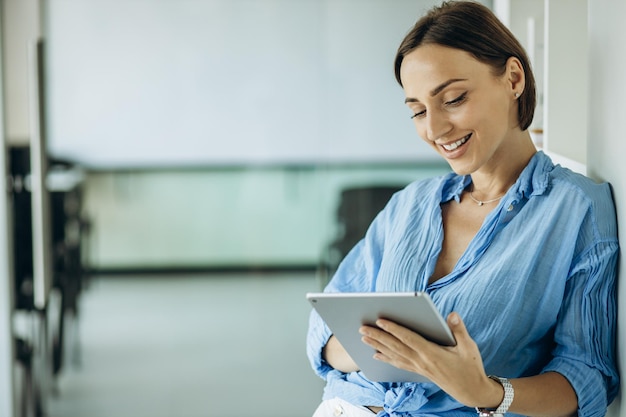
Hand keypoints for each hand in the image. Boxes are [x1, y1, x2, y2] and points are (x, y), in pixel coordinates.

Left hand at [359, 312, 503, 407]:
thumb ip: (459, 330)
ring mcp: (419, 368)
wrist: (471, 391)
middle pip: (395, 347)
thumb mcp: (469, 347)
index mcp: (432, 353)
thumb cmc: (470, 367)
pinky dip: (386, 358)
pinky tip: (376, 354)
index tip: (380, 320)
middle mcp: (422, 361)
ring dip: (377, 345)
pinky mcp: (419, 372)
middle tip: (362, 327)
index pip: (408, 338)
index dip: (394, 329)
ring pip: (394, 355)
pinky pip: (399, 364)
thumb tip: (451, 314)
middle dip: (378, 336)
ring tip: (364, 338)